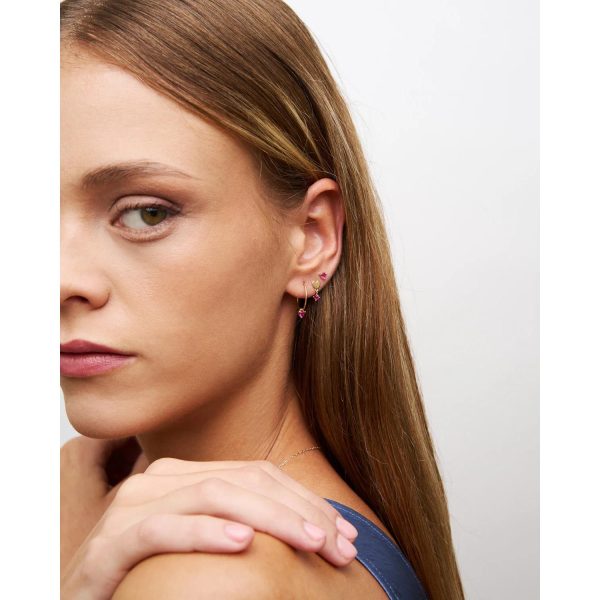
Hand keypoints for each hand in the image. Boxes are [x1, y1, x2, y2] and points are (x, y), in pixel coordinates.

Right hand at [61, 455, 358, 599]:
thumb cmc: (147, 574)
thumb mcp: (201, 541)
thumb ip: (241, 523)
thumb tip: (311, 528)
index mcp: (185, 475)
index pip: (258, 475)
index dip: (305, 500)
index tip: (345, 534)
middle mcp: (160, 480)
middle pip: (244, 480)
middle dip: (299, 510)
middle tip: (340, 546)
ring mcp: (132, 507)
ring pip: (212, 495)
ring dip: (270, 517)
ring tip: (310, 541)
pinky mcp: (110, 544)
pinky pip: (162, 529)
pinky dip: (205, 533)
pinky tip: (242, 543)